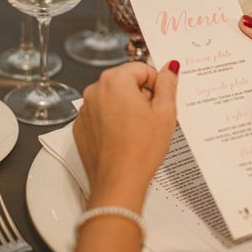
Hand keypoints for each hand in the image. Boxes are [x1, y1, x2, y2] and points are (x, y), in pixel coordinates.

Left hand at [73, 61, 179, 208]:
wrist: (118, 183)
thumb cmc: (141, 150)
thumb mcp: (165, 112)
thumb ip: (168, 83)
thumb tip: (170, 67)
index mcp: (115, 81)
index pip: (142, 68)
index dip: (156, 85)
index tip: (160, 102)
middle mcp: (95, 91)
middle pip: (126, 82)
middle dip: (141, 96)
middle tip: (152, 119)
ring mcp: (85, 110)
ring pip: (114, 99)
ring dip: (128, 109)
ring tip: (139, 132)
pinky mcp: (81, 128)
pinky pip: (101, 115)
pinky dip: (113, 122)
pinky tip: (125, 139)